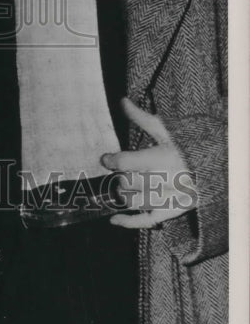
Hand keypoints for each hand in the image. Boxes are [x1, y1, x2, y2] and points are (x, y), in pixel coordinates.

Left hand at [100, 97, 198, 228]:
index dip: (112, 161)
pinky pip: (148, 221)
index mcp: (162, 157)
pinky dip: (129, 222)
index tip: (105, 159)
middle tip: (118, 173)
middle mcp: (165, 180)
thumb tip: (122, 101)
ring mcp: (169, 198)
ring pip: (135, 201)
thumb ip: (141, 118)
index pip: (127, 162)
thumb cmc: (188, 145)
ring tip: (120, 187)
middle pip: (129, 183)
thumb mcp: (166, 129)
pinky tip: (114, 219)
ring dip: (123, 195)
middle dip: (119, 178)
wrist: (218, 167)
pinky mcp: (173, 211)